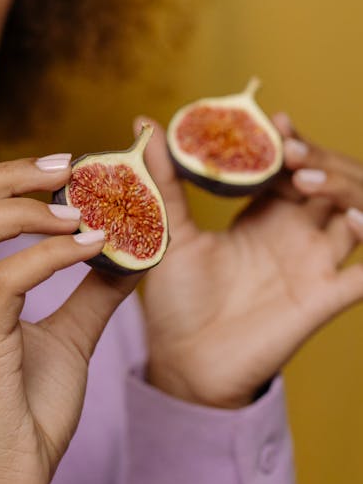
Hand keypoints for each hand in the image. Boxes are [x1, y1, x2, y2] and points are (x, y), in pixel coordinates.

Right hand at [0, 157, 137, 483]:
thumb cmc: (28, 411)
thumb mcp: (69, 340)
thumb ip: (92, 294)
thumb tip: (130, 252)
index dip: (5, 177)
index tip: (65, 172)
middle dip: (7, 174)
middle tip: (68, 169)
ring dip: (24, 208)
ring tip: (79, 209)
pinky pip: (7, 282)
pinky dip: (51, 255)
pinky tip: (91, 249)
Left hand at [136, 117, 362, 408]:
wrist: (184, 360)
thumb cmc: (178, 300)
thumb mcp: (169, 233)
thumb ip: (164, 180)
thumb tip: (142, 125)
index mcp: (263, 217)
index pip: (293, 167)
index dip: (292, 142)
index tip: (275, 123)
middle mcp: (294, 235)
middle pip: (329, 182)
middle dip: (318, 159)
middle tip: (289, 151)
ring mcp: (313, 264)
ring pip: (356, 213)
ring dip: (345, 189)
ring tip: (308, 180)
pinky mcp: (322, 298)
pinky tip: (357, 221)